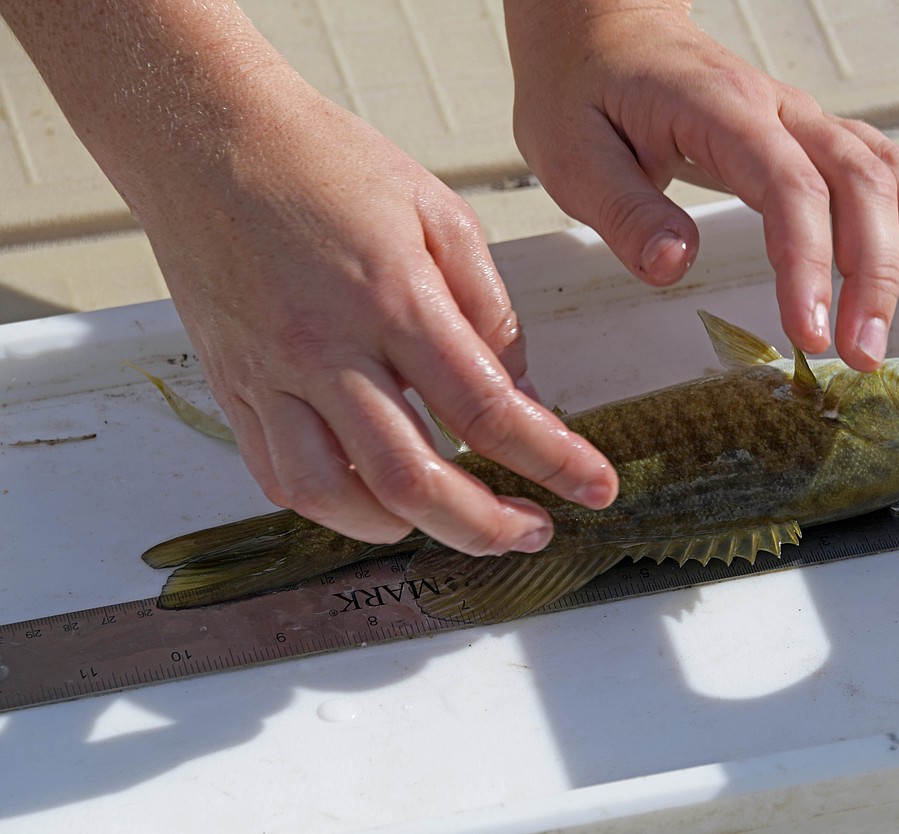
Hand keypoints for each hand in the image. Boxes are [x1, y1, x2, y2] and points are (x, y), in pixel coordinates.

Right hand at [137, 80, 617, 551]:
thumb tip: (522, 390)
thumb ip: (488, 310)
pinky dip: (335, 508)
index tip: (593, 486)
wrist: (205, 137)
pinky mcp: (233, 388)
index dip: (552, 459)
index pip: (487, 408)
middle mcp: (327, 349)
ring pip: (337, 496)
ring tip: (454, 521)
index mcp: (392, 299)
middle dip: (485, 525)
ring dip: (408, 528)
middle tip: (530, 530)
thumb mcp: (439, 213)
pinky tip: (374, 501)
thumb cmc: (322, 162)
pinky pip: (278, 478)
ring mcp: (271, 376)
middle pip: (413, 478)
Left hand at [505, 1, 898, 369]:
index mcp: (720, 113)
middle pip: (860, 181)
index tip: (810, 334)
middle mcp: (777, 111)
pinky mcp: (805, 135)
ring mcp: (799, 120)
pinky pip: (883, 161)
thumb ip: (624, 211)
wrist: (599, 30)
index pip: (787, 188)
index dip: (810, 262)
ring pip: (887, 170)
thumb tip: (672, 266)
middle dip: (878, 273)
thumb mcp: (571, 155)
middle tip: (868, 355)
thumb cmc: (581, 90)